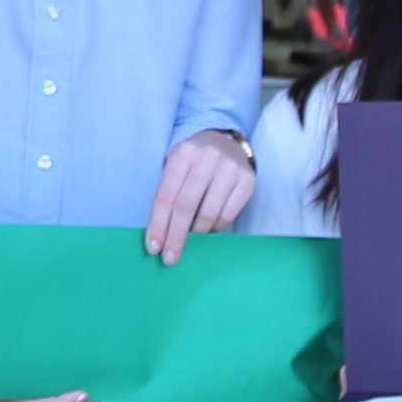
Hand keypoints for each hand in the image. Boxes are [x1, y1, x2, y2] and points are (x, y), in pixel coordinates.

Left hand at [140, 127, 254, 263]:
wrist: (224, 143)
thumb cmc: (192, 163)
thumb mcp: (175, 167)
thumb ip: (168, 194)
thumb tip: (159, 237)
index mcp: (183, 153)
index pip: (166, 196)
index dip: (158, 225)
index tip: (154, 248)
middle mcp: (207, 158)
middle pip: (186, 207)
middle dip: (175, 237)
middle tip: (169, 258)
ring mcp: (230, 168)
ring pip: (209, 214)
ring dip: (197, 233)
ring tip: (192, 236)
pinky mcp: (248, 180)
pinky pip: (228, 215)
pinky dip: (215, 227)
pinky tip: (209, 227)